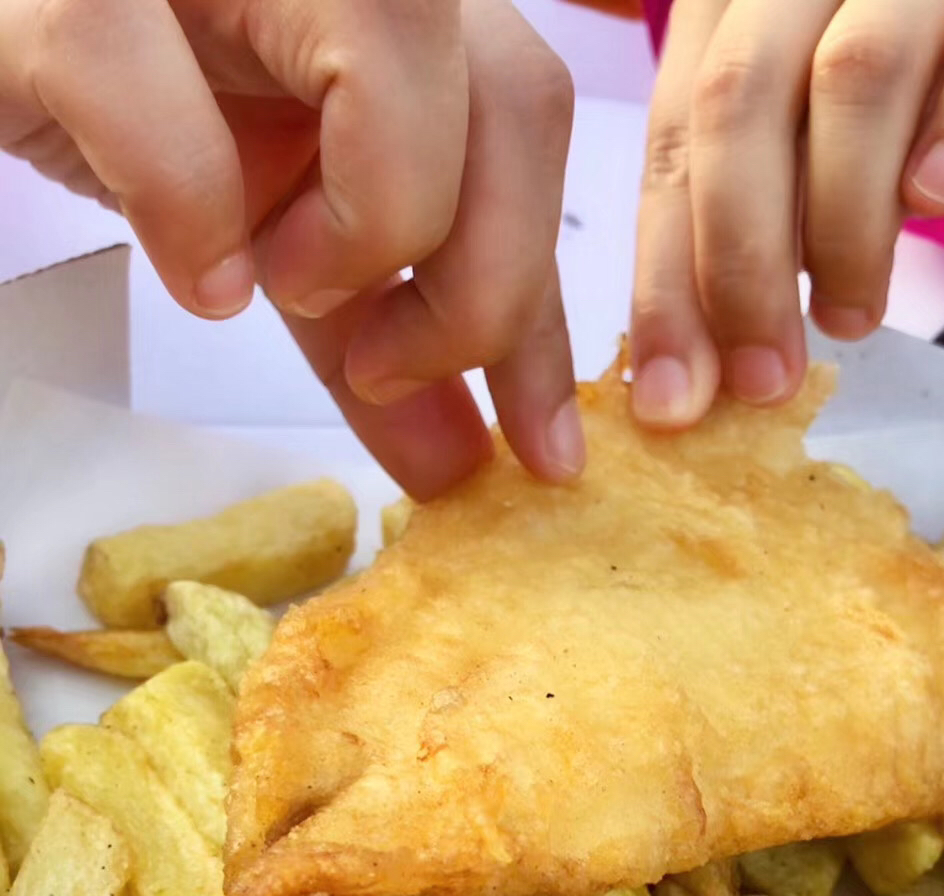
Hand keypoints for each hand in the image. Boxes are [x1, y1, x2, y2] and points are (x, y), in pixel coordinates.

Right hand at [0, 0, 580, 496]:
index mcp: (404, 19)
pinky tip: (200, 274)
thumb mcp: (294, 233)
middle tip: (395, 371)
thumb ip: (387, 323)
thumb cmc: (144, 118)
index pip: (532, 138)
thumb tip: (462, 460)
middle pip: (516, 97)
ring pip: (391, 56)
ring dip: (365, 229)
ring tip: (288, 286)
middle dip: (481, 290)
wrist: (3, 41)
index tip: (542, 449)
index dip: (544, 305)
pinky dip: (191, 207)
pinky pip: (156, 83)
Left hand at [631, 0, 943, 425]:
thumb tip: (712, 355)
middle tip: (762, 379)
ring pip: (852, 81)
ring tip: (850, 314)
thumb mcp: (820, 126)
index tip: (671, 395)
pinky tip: (939, 199)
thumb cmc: (924, 66)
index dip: (665, 278)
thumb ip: (762, 212)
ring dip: (843, 231)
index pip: (675, 139)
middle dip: (738, 268)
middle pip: (737, 105)